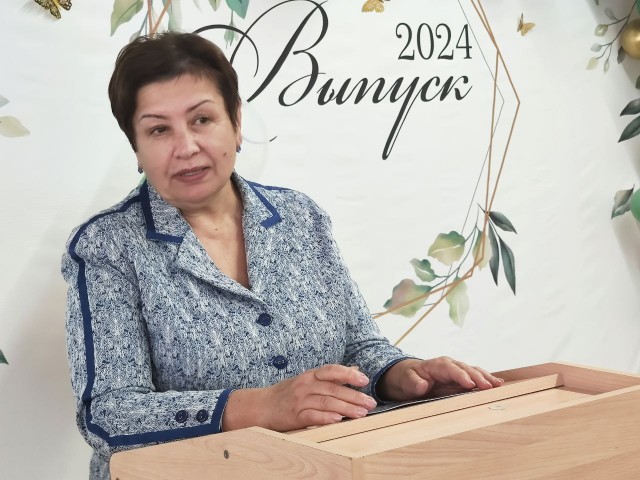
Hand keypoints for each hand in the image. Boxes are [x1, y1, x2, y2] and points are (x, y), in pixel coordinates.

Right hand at [222, 364, 377, 431]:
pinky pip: (312, 416)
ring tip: (361, 414)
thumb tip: (355, 370)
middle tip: (371, 403)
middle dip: (355, 396)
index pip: (331, 370)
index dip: (348, 374)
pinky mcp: (294, 416)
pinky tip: (337, 420)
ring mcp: (299, 401)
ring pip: (326, 402)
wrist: (261, 406)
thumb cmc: (287, 393)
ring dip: (346, 408)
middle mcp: (305, 385)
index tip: (364, 380)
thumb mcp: (308, 380)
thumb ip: (331, 376)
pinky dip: (325, 418)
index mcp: (310, 375)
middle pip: (333, 389)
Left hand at [376, 357, 503, 401]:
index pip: (450, 369)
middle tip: (490, 386)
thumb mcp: (405, 381)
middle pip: (466, 369)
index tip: (470, 384)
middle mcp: (449, 366)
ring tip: (498, 385)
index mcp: (436, 365)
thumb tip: (421, 385)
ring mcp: (456, 372)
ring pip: (473, 372)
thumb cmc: (405, 378)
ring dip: (486, 378)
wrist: (405, 377)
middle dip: (478, 377)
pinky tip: (497, 385)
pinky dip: (485, 381)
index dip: (461, 376)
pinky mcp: (459, 380)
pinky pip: (474, 379)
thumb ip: (413, 382)